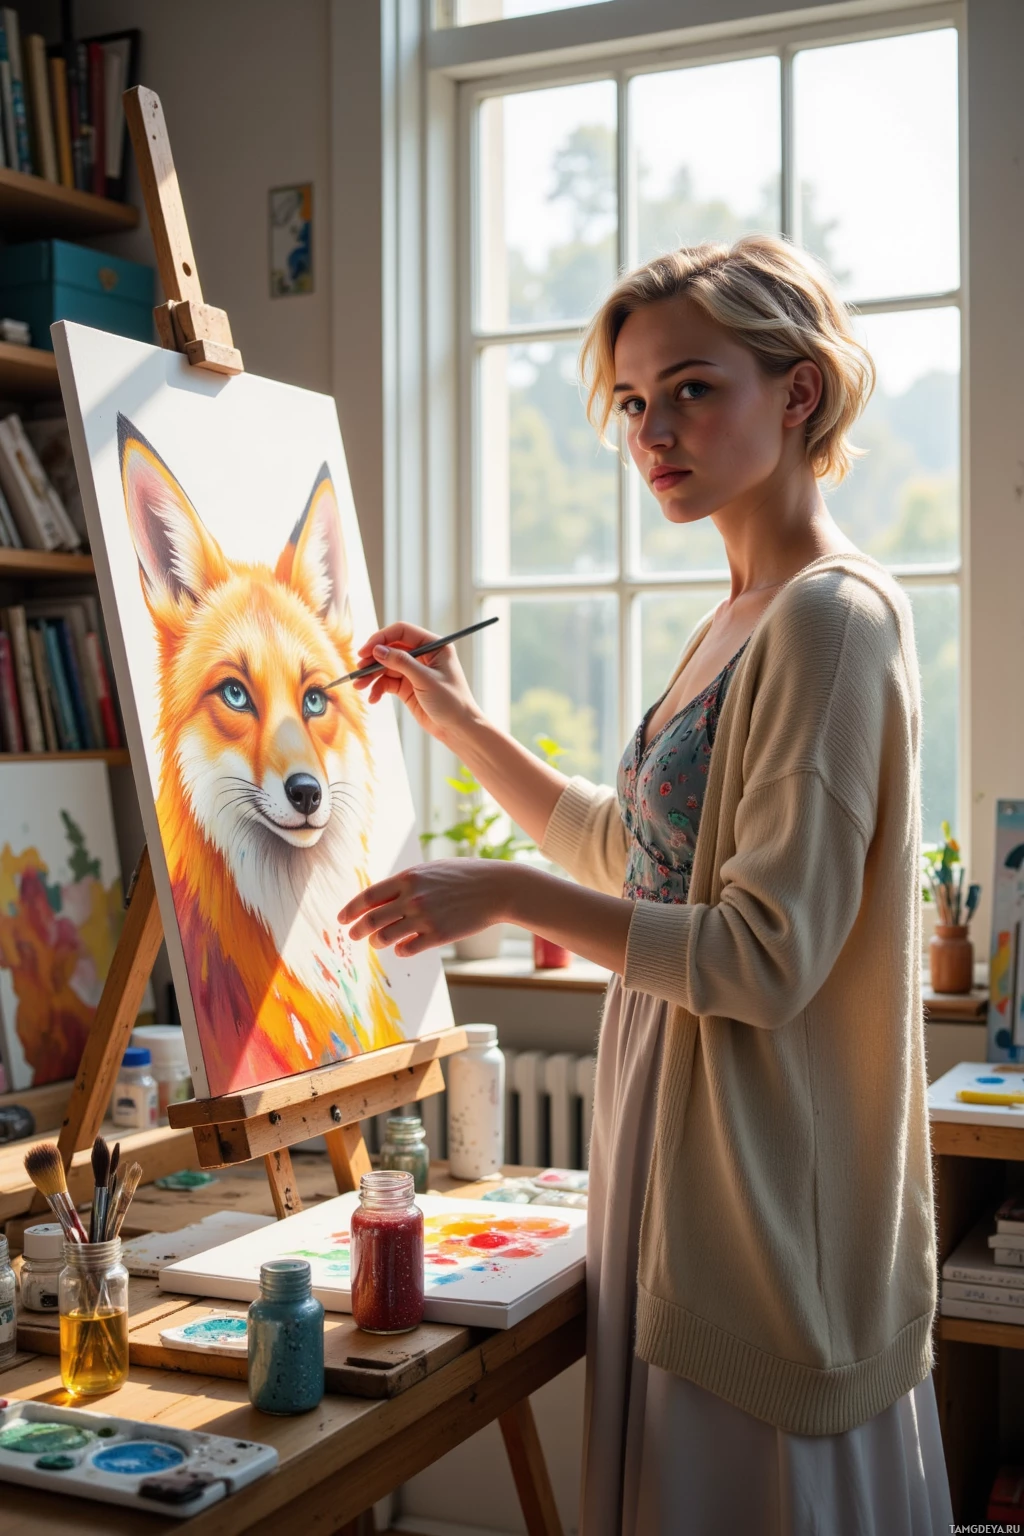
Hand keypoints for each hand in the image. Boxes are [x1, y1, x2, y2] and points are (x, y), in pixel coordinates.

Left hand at [340, 860, 518, 956]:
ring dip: (377, 942)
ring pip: (386, 938)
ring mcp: (425, 918)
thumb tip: (379, 898)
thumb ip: (405, 883)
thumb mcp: (431, 870)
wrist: (496, 888)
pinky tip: (401, 947)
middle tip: (352, 935)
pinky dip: (399, 950)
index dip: (350, 910)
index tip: (341, 919)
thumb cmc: (463, 876)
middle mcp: (413, 898)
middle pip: (371, 920)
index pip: (368, 897)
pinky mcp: (438, 936)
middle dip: (356, 930)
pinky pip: (407, 949)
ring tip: (377, 942)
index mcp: (408, 878)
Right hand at [353, 621, 481, 746]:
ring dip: (371, 676)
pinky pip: (387, 682)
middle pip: (391, 648)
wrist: (458, 728)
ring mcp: (414, 671)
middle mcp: (423, 655)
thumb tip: (377, 650)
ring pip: (386, 666)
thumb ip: (401, 663)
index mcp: (434, 645)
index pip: (402, 632)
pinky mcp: (407, 686)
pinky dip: (378, 688)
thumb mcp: (426, 679)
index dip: (382, 638)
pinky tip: (373, 698)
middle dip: (373, 659)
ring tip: (359, 686)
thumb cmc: (452, 701)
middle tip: (359, 670)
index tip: (366, 651)